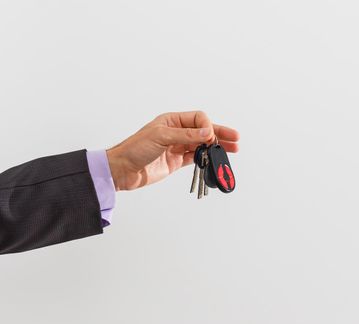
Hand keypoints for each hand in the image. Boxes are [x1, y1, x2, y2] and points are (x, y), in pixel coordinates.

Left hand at [105, 111, 239, 190]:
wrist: (123, 170)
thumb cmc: (136, 148)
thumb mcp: (161, 137)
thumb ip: (186, 135)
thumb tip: (208, 132)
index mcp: (172, 120)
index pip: (198, 118)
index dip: (207, 126)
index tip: (210, 137)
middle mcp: (176, 132)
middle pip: (203, 130)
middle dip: (219, 134)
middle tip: (235, 138)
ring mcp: (177, 147)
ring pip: (202, 145)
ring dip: (216, 147)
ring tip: (233, 150)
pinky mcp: (177, 161)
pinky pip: (196, 158)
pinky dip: (207, 159)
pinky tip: (216, 160)